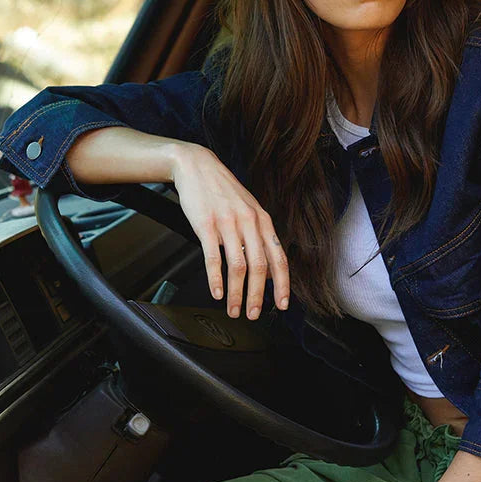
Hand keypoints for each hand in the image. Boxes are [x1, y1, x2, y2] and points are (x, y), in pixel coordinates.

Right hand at [169, 142, 289, 318]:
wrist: (197, 167)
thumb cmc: (223, 191)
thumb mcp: (248, 209)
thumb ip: (258, 236)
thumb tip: (266, 268)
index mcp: (263, 221)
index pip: (279, 258)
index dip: (282, 284)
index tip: (282, 304)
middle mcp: (249, 222)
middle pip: (259, 267)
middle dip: (257, 295)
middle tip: (253, 314)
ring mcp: (228, 224)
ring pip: (238, 266)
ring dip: (236, 293)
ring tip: (233, 308)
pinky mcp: (207, 225)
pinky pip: (214, 258)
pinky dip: (216, 279)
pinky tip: (216, 292)